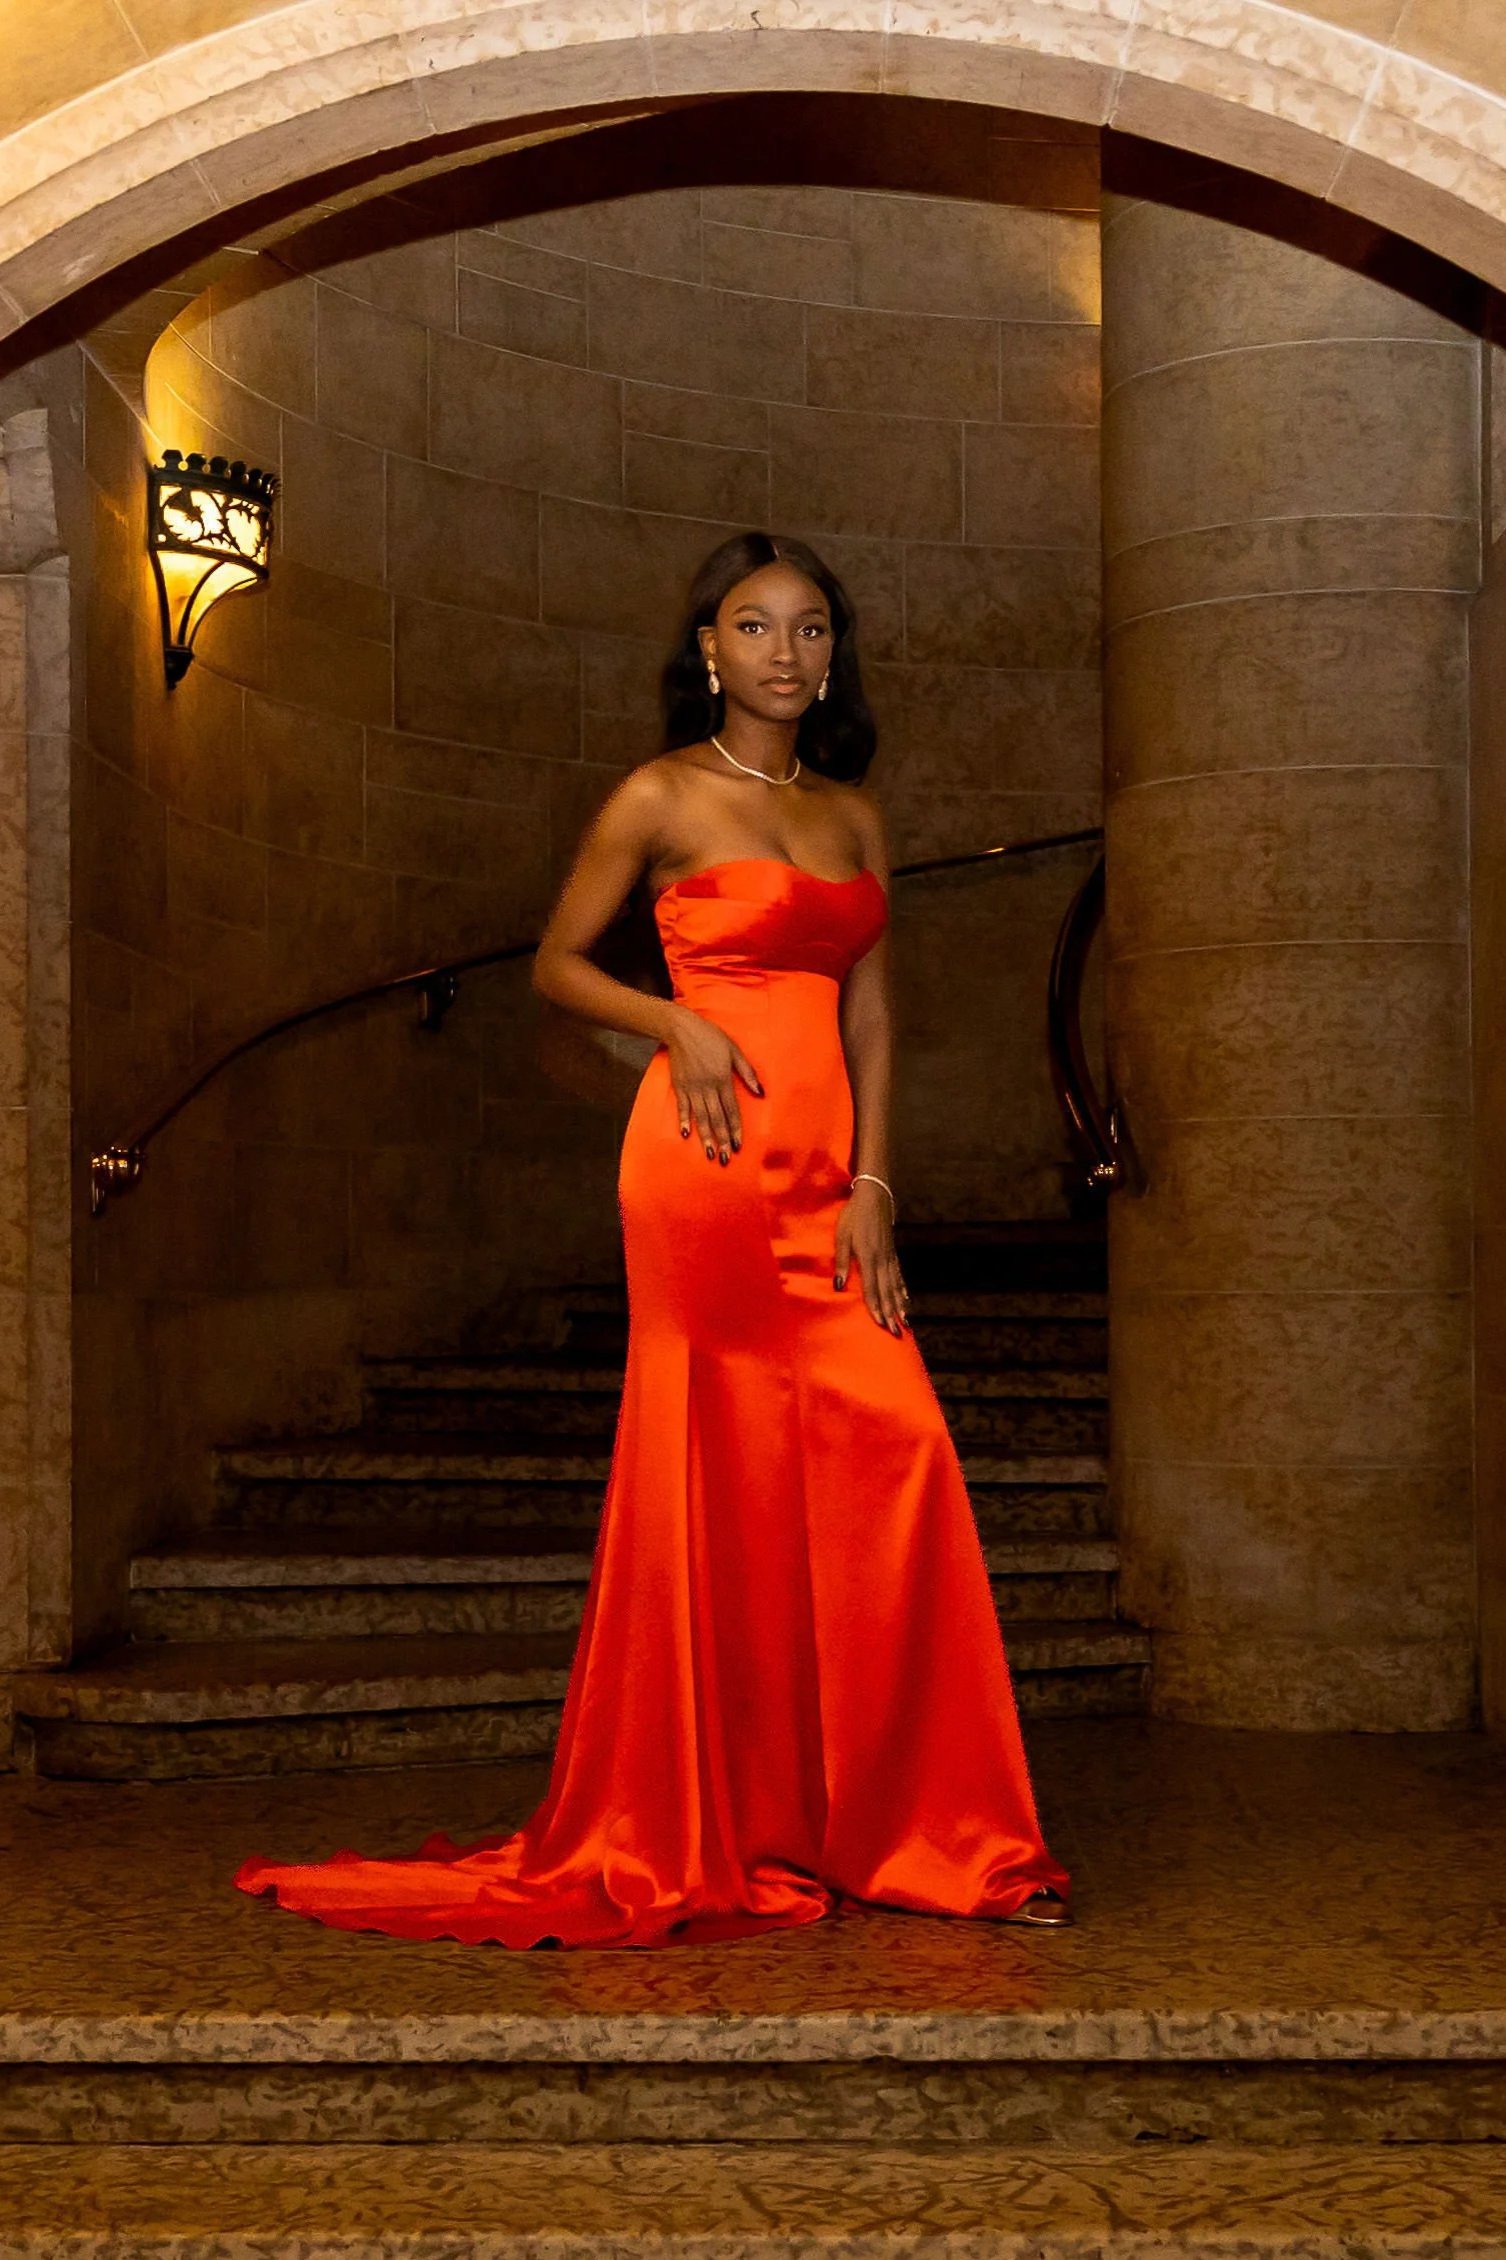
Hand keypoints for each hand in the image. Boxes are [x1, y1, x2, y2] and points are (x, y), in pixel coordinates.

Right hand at [665, 1006, 762, 1163]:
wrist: (682, 1029)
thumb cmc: (711, 1038)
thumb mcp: (734, 1051)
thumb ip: (747, 1073)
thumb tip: (761, 1092)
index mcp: (723, 1080)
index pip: (731, 1110)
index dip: (736, 1129)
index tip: (739, 1146)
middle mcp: (708, 1087)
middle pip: (716, 1118)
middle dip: (722, 1139)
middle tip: (725, 1159)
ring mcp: (692, 1088)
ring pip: (700, 1116)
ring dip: (705, 1136)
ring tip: (710, 1153)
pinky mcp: (679, 1086)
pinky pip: (682, 1107)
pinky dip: (683, 1120)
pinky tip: (686, 1135)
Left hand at [833, 1180, 907, 1333]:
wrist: (874, 1196)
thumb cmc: (853, 1216)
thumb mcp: (842, 1236)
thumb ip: (841, 1262)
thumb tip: (839, 1287)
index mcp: (868, 1257)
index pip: (871, 1288)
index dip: (875, 1307)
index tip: (880, 1324)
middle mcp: (882, 1260)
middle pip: (886, 1291)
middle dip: (891, 1313)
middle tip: (897, 1333)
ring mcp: (889, 1256)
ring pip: (895, 1286)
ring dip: (899, 1306)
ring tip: (904, 1323)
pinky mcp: (892, 1253)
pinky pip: (899, 1275)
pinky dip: (902, 1290)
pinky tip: (905, 1300)